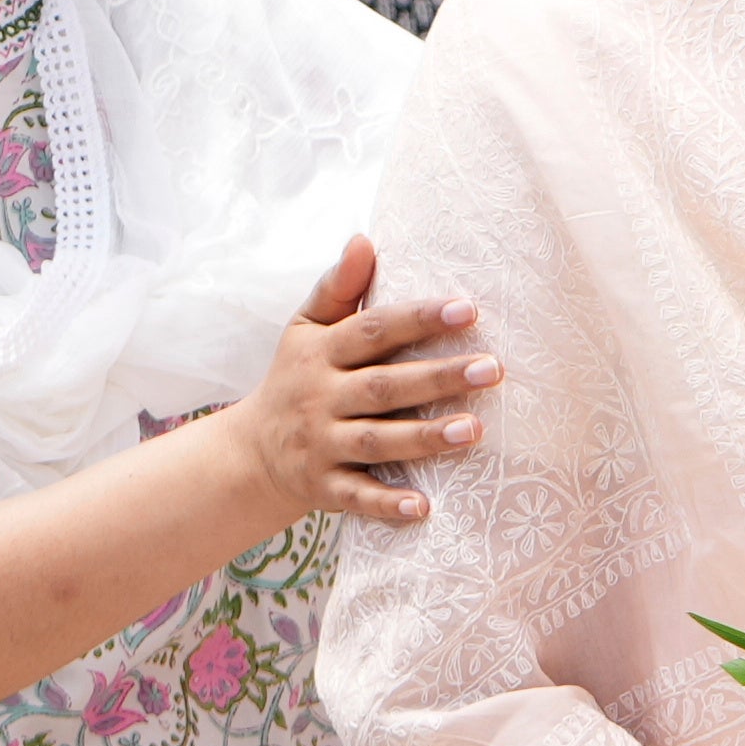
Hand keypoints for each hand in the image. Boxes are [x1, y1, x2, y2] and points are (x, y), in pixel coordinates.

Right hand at [221, 236, 493, 529]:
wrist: (250, 453)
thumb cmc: (297, 377)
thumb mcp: (306, 330)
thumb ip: (338, 287)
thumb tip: (364, 239)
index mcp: (320, 354)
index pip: (372, 331)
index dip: (418, 319)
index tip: (468, 308)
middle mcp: (320, 398)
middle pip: (384, 387)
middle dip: (438, 378)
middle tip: (494, 368)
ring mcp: (321, 445)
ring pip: (377, 441)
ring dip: (424, 438)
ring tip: (474, 430)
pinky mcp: (323, 488)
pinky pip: (357, 497)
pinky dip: (388, 503)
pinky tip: (426, 507)